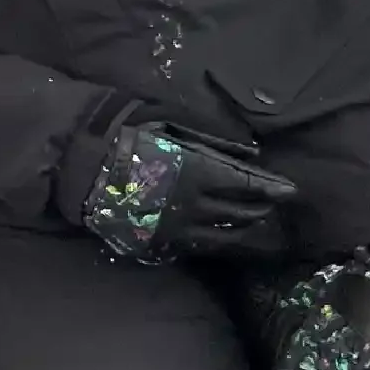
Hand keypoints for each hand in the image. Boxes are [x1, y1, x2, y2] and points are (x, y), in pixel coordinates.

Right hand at [78, 115, 300, 263]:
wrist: (78, 164)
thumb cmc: (123, 133)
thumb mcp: (168, 123)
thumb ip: (210, 139)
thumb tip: (249, 151)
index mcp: (198, 173)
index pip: (248, 185)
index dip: (272, 188)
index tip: (291, 190)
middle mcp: (193, 205)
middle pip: (240, 212)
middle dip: (261, 208)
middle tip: (273, 204)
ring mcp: (175, 228)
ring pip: (222, 236)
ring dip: (242, 229)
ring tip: (253, 223)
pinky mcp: (157, 241)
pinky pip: (195, 246)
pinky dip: (214, 241)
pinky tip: (219, 236)